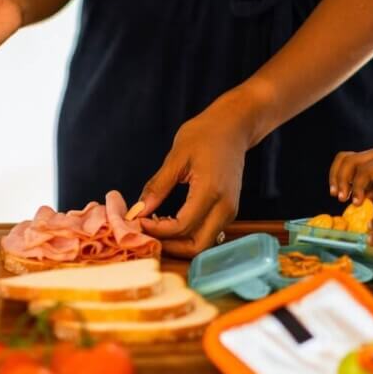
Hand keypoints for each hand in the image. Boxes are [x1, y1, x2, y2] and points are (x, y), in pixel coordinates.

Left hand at [137, 95, 252, 258]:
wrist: (234, 127)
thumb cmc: (206, 134)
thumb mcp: (177, 157)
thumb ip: (158, 186)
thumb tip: (138, 210)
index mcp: (211, 191)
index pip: (182, 226)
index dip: (157, 230)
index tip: (138, 220)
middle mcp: (225, 207)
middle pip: (196, 246)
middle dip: (169, 245)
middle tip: (147, 232)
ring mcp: (230, 211)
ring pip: (202, 243)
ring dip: (178, 241)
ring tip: (155, 224)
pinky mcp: (228, 211)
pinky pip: (207, 233)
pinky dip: (187, 234)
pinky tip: (169, 220)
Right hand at [328, 149, 372, 206]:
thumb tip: (362, 200)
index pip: (364, 171)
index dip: (357, 188)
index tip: (355, 204)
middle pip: (349, 161)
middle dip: (341, 180)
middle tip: (340, 199)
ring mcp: (368, 155)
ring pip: (343, 158)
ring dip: (336, 175)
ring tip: (335, 194)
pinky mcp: (363, 160)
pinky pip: (345, 162)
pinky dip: (338, 174)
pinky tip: (339, 190)